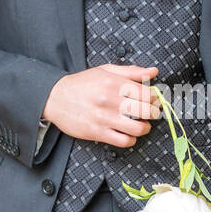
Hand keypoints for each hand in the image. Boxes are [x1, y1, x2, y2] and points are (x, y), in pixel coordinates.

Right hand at [42, 64, 161, 146]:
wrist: (55, 97)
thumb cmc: (82, 83)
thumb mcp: (105, 71)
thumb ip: (131, 72)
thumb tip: (153, 72)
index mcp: (114, 83)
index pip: (147, 93)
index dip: (156, 98)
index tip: (153, 100)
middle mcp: (110, 100)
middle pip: (146, 111)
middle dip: (153, 113)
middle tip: (150, 112)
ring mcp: (104, 118)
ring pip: (138, 129)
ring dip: (144, 128)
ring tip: (141, 125)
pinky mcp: (97, 132)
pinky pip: (123, 141)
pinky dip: (131, 140)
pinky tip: (128, 134)